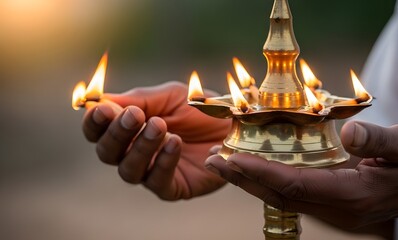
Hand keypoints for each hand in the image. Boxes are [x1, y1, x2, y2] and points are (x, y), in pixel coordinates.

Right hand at [82, 81, 230, 199]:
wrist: (232, 124)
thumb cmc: (198, 109)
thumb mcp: (169, 96)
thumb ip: (138, 99)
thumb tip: (100, 101)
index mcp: (128, 129)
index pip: (97, 131)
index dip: (95, 122)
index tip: (103, 109)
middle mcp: (134, 153)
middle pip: (107, 152)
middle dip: (118, 133)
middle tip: (134, 115)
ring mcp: (151, 172)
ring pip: (128, 170)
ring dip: (141, 147)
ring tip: (160, 126)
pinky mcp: (172, 187)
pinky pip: (157, 181)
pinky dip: (163, 162)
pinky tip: (175, 142)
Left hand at [205, 121, 397, 227]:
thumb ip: (380, 139)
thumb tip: (349, 132)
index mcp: (352, 195)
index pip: (296, 185)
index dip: (262, 172)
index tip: (232, 158)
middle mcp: (336, 208)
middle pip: (279, 195)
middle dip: (244, 179)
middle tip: (213, 161)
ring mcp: (332, 210)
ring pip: (281, 197)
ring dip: (250, 181)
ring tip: (221, 164)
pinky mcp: (330, 203)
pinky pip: (291, 193)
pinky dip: (266, 181)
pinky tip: (251, 168)